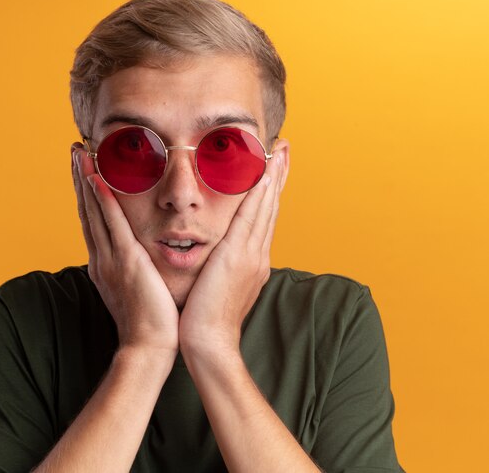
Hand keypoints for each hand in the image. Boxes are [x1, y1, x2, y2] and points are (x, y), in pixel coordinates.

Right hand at [72, 147, 179, 354]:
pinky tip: (96, 177)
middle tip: (75, 150)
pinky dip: (101, 198)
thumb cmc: (149, 322)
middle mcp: (101, 257)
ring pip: (94, 210)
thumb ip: (133, 270)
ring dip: (85, 179)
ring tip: (79, 152)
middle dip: (79, 179)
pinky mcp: (125, 260)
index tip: (84, 170)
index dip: (86, 194)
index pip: (93, 221)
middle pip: (87, 209)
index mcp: (105, 264)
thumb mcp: (136, 290)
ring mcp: (110, 258)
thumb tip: (138, 259)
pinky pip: (111, 223)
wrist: (148, 346)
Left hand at [179, 142, 288, 355]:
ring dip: (273, 177)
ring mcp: (252, 255)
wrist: (209, 343)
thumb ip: (224, 267)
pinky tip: (263, 173)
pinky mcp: (239, 257)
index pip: (263, 217)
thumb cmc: (207, 318)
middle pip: (271, 207)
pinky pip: (251, 219)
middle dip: (278, 176)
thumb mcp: (219, 285)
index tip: (273, 167)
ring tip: (280, 151)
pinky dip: (259, 195)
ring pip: (265, 208)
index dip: (270, 191)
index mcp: (252, 260)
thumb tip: (221, 256)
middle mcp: (257, 254)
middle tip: (285, 148)